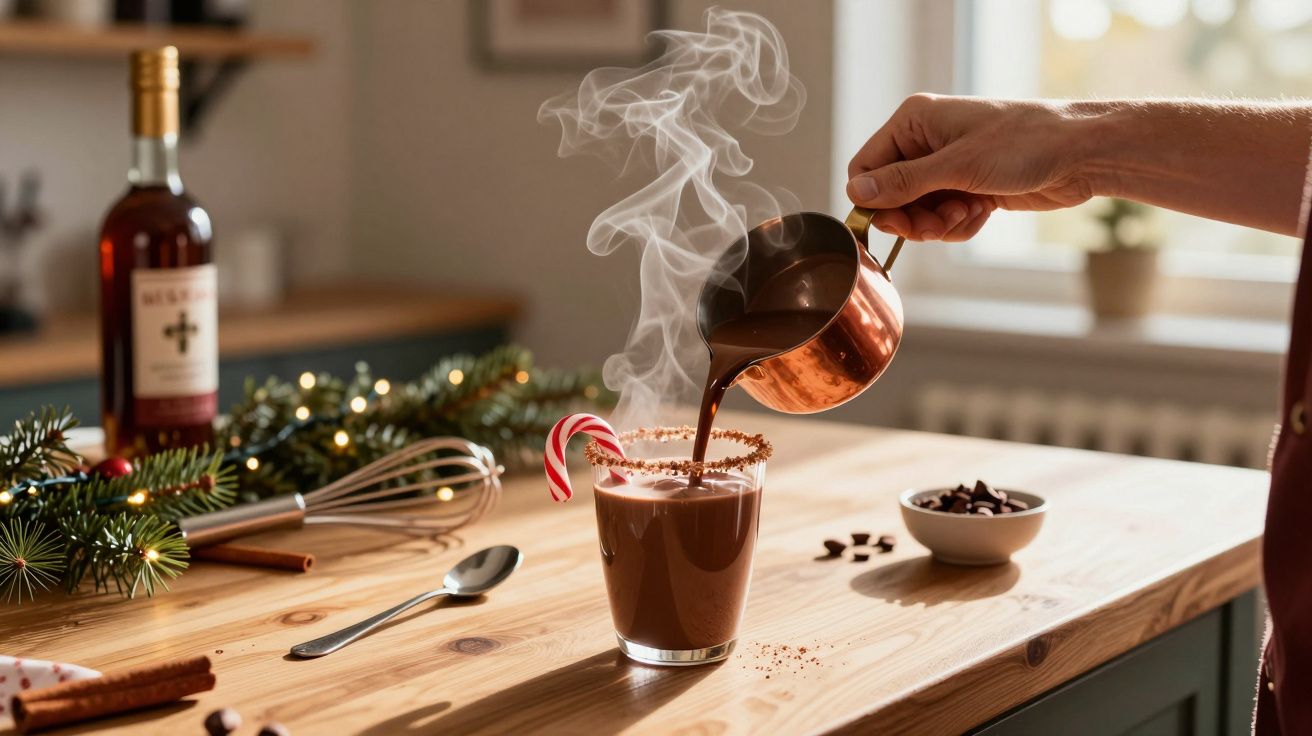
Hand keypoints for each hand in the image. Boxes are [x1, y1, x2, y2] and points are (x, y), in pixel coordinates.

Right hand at [846, 94, 1095, 241]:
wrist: (1081, 153)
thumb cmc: (1024, 143)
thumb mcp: (957, 166)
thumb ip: (903, 182)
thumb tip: (856, 192)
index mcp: (914, 122)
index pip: (866, 167)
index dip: (874, 200)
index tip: (895, 222)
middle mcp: (926, 142)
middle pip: (890, 196)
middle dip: (912, 218)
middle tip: (935, 227)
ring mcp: (947, 165)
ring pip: (917, 212)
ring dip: (937, 224)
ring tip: (966, 215)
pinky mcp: (968, 186)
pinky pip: (943, 218)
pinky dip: (958, 224)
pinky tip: (981, 213)